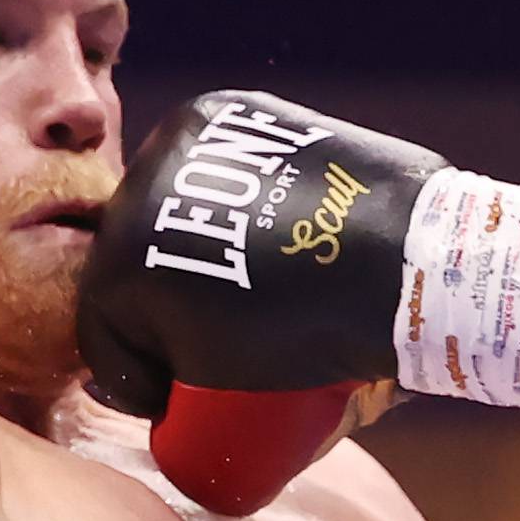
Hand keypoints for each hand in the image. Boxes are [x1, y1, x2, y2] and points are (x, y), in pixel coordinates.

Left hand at [82, 90, 519, 513]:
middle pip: (135, 249)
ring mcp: (140, 202)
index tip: (221, 329)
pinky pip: (107, 334)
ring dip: (139, 346)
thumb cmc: (407, 244)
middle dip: (159, 315)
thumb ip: (307, 194)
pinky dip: (126, 372)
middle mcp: (164, 148)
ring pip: (115, 294)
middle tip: (217, 367)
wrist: (412, 268)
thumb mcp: (337, 186)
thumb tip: (327, 235)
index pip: (170, 212)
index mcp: (211, 122)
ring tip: (193, 393)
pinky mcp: (129, 266)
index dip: (184, 279)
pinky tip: (153, 399)